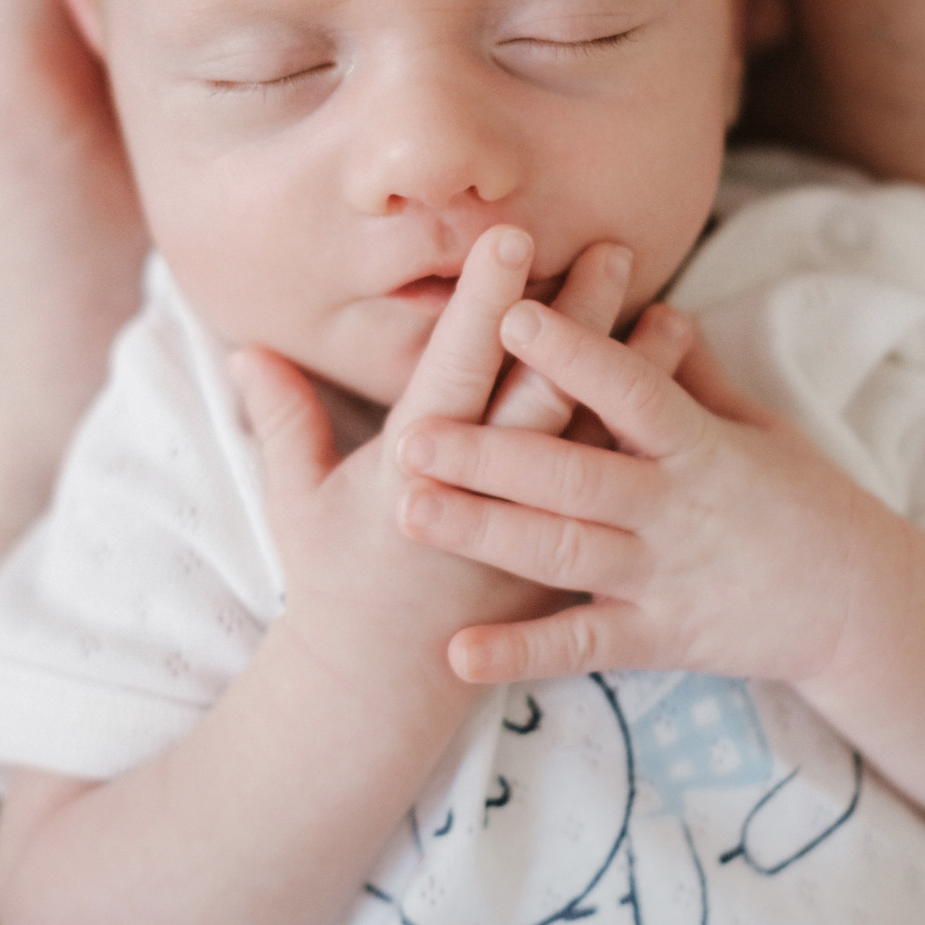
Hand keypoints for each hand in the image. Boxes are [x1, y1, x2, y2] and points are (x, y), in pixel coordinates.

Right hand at [229, 230, 641, 689]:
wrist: (383, 686)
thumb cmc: (335, 584)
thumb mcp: (296, 501)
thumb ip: (282, 419)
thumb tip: (245, 347)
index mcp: (414, 471)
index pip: (456, 368)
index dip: (486, 302)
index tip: (513, 238)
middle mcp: (482, 497)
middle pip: (541, 392)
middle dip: (578, 319)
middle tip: (615, 247)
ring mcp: (532, 533)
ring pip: (590, 439)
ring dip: (631, 376)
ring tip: (671, 310)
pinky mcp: (565, 563)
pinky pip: (614, 496)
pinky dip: (643, 446)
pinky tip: (678, 405)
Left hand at [396, 299, 893, 687]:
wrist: (864, 607)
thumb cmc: (802, 500)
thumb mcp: (760, 426)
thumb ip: (696, 374)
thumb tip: (654, 307)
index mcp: (703, 446)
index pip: (634, 392)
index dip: (576, 353)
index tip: (512, 314)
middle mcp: (679, 510)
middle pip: (576, 477)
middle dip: (493, 455)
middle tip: (413, 433)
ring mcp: (666, 579)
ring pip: (564, 555)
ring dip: (484, 533)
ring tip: (407, 511)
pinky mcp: (661, 641)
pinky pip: (583, 647)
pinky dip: (521, 654)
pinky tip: (457, 652)